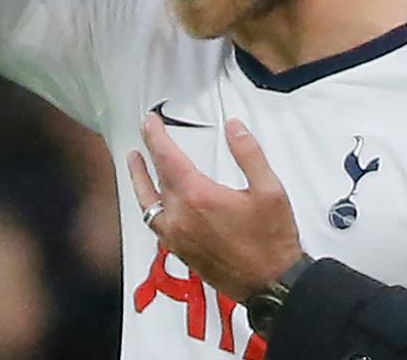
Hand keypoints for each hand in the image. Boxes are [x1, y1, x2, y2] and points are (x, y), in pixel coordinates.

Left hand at [128, 113, 304, 301]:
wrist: (270, 284)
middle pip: (154, 178)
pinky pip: (156, 224)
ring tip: (134, 164)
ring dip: (139, 181)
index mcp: (199, 197)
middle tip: (146, 135)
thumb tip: (234, 129)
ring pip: (148, 204)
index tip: (151, 122)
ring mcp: (177, 237)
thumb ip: (249, 154)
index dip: (156, 136)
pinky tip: (155, 202)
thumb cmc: (271, 242)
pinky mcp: (180, 251)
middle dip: (148, 152)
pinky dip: (150, 206)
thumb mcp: (270, 189)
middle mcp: (181, 218)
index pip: (167, 158)